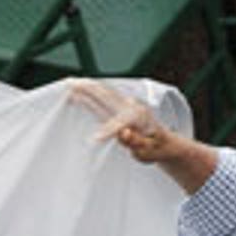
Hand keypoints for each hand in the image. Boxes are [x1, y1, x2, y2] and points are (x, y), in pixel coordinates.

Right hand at [67, 79, 215, 192]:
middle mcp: (132, 108)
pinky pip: (103, 99)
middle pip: (109, 98)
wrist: (164, 142)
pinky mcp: (119, 108)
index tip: (94, 140)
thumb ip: (136, 143)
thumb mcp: (149, 151)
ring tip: (71, 84)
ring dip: (88, 88)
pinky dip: (89, 94)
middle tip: (74, 86)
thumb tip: (124, 134)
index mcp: (140, 119)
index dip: (108, 130)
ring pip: (104, 94)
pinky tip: (77, 93)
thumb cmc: (155, 149)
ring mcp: (125, 106)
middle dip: (91, 91)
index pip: (121, 123)